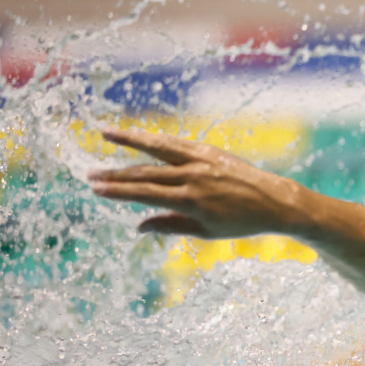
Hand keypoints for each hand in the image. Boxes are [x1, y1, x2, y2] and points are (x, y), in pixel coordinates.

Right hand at [88, 128, 305, 238]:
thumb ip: (171, 227)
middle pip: (147, 172)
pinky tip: (140, 136)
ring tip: (105, 133)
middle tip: (90, 174)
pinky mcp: (210, 151)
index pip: (146, 194)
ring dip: (130, 140)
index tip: (96, 189)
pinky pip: (178, 143)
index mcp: (192, 201)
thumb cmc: (242, 223)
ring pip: (159, 147)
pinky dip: (156, 139)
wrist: (275, 201)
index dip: (118, 192)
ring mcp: (202, 160)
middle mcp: (195, 177)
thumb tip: (138, 226)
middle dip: (116, 174)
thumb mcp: (207, 232)